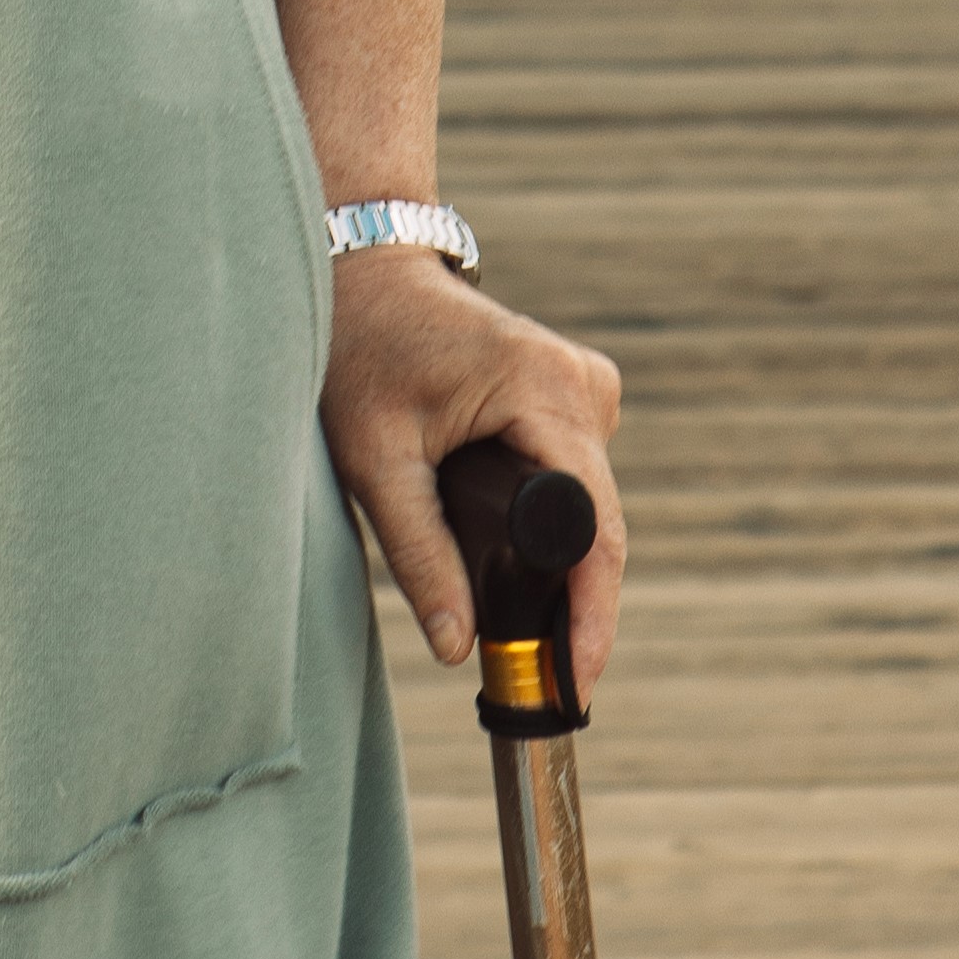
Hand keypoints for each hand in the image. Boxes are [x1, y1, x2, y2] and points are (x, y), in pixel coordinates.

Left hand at [321, 249, 628, 690]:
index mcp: (544, 389)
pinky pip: (578, 480)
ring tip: (524, 635)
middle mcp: (582, 384)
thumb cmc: (361, 352)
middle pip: (597, 522)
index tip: (576, 683)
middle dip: (574, 604)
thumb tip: (458, 648)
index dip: (591, 611)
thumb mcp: (376, 459)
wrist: (364, 275)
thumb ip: (418, 554)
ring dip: (562, 565)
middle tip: (539, 682)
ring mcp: (584, 385)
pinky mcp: (573, 394)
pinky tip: (519, 566)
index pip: (593, 525)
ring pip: (590, 506)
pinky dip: (554, 527)